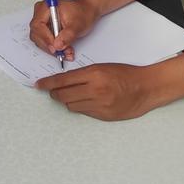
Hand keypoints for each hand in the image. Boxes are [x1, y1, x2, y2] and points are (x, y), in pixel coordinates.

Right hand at [29, 0, 99, 60]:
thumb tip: (57, 45)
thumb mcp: (77, 25)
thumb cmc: (82, 13)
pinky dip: (54, 48)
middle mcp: (40, 14)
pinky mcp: (44, 30)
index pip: (38, 25)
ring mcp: (41, 22)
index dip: (45, 38)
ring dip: (53, 49)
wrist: (86, 12)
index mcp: (45, 7)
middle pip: (37, 34)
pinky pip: (45, 42)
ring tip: (67, 51)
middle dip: (50, 46)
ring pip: (40, 40)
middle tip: (64, 52)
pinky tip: (64, 50)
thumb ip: (67, 35)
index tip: (55, 48)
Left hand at [35, 63, 159, 120]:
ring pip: (71, 105)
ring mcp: (99, 105)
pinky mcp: (103, 115)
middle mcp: (95, 90)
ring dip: (68, 101)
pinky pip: (83, 112)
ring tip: (74, 95)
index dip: (48, 83)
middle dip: (55, 93)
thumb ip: (83, 75)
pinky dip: (80, 107)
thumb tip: (63, 82)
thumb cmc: (125, 74)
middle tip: (53, 91)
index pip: (63, 80)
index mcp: (94, 74)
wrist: (145, 88)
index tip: (38, 85)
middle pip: (63, 95)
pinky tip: (86, 101)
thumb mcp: (102, 67)